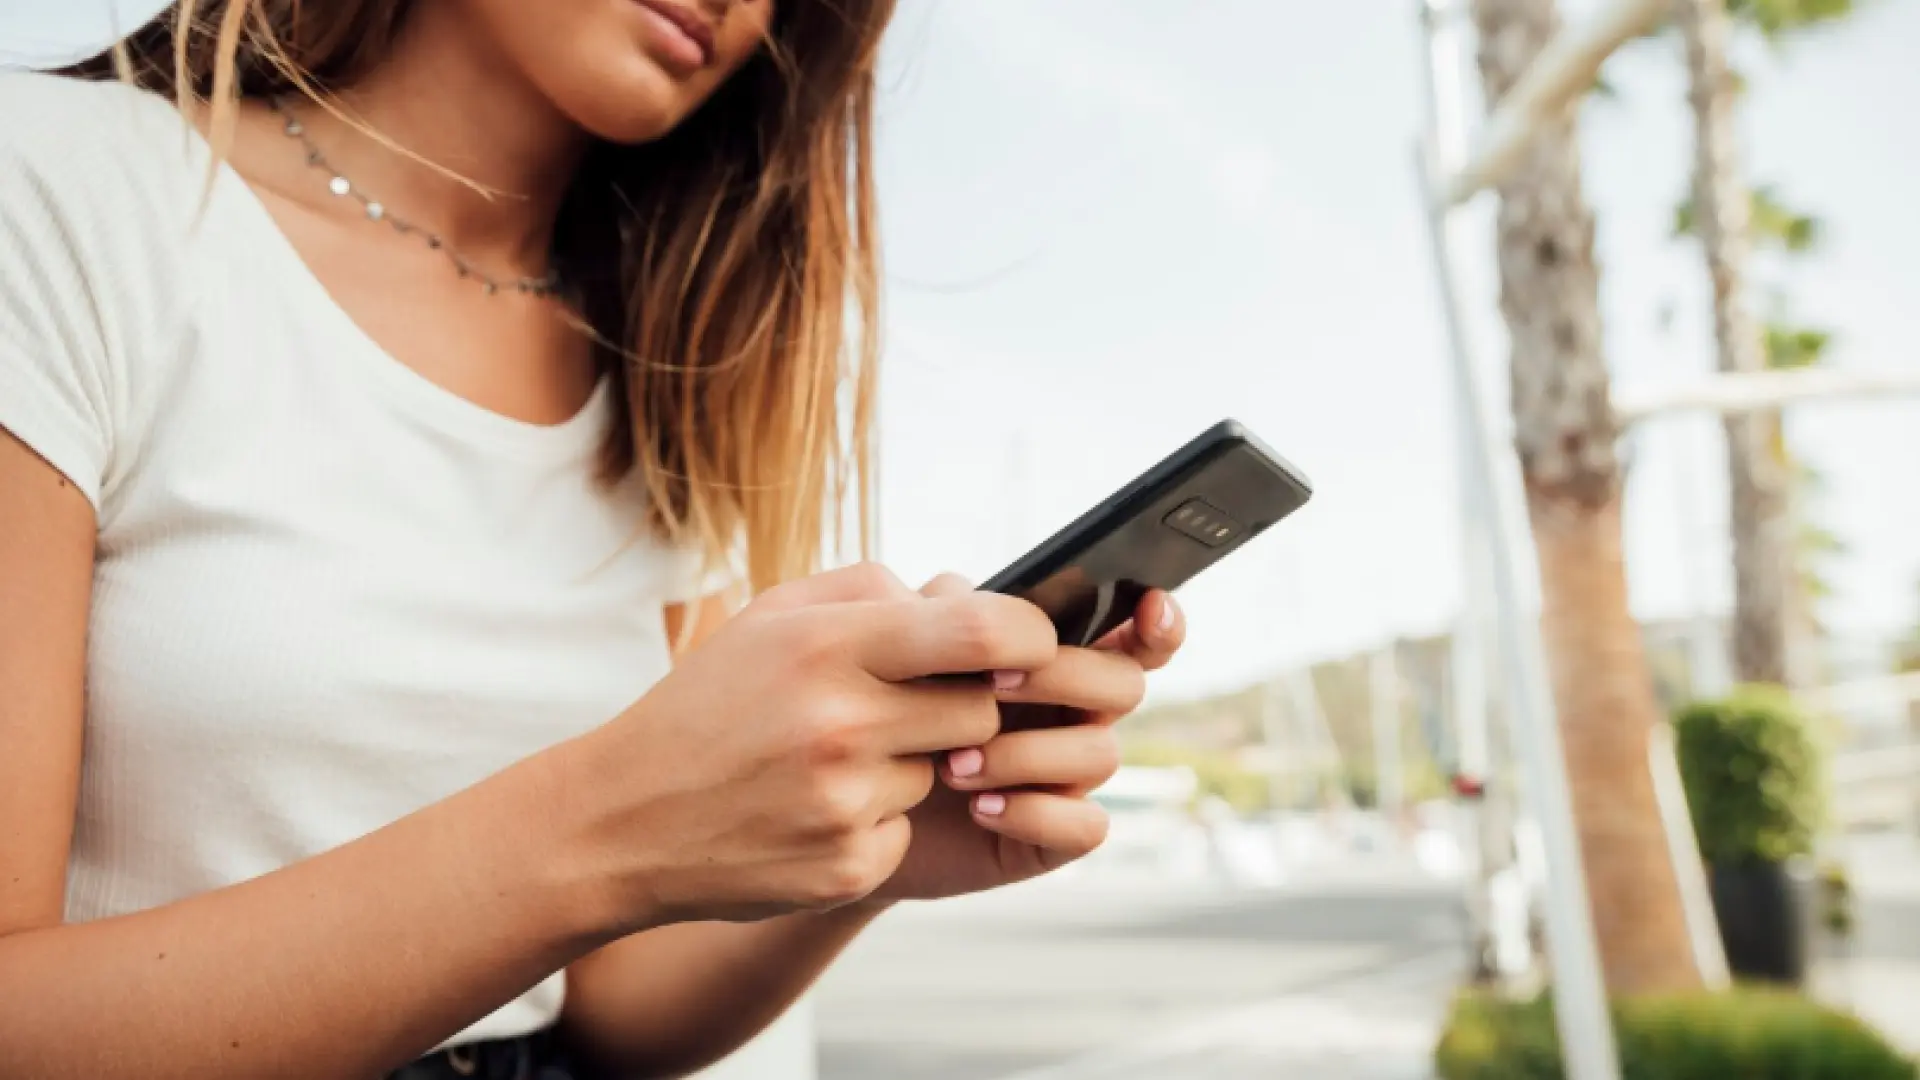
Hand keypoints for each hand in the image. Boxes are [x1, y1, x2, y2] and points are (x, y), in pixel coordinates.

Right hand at [561, 563, 1055, 927]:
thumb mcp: (771, 619)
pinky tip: (813, 812)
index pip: (983, 632)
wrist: (622, 820)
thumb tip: (964, 597)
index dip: (1029, 638)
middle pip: (979, 710)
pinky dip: (877, 821)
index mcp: (828, 647)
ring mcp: (846, 803)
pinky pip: (908, 829)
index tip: (1027, 648)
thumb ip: (871, 592)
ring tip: (827, 762)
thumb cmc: (709, 704)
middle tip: (903, 707)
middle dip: (959, 706)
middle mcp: (842, 723)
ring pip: (944, 772)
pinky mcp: (848, 867)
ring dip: (909, 765)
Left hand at [872, 577, 1186, 901]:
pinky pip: (1086, 825)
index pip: (1131, 632)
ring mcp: (1067, 776)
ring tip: (952, 764)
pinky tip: (980, 808)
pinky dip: (1034, 813)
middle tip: (989, 685)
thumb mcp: (906, 653)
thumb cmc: (884, 715)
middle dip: (1061, 677)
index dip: (1156, 620)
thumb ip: (944, 614)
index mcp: (1053, 657)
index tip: (1149, 606)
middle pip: (1123, 683)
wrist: (847, 804)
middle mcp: (1074, 713)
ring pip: (1100, 753)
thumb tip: (966, 596)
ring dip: (1026, 752)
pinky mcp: (1052, 836)